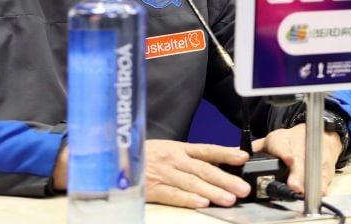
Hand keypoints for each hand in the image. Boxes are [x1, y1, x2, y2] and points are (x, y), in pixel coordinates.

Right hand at [52, 139, 251, 208]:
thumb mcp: (164, 151)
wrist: (107, 159)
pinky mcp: (149, 188)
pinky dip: (187, 198)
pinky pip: (171, 194)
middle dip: (226, 179)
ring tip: (229, 199)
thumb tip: (213, 166)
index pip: (206, 149)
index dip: (225, 153)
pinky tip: (201, 203)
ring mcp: (161, 173)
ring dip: (213, 191)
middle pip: (204, 169)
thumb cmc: (139, 157)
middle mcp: (172, 159)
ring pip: (192, 182)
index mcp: (177, 148)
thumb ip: (186, 158)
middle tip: (243, 189)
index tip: (243, 157)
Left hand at [252, 123, 343, 194]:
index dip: (285, 153)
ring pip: (312, 167)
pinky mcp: (324, 164)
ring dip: (308, 179)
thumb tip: (233, 153)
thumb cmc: (290, 142)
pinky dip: (323, 183)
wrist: (319, 135)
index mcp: (282, 139)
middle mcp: (299, 145)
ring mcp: (314, 155)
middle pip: (299, 159)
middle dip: (297, 172)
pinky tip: (321, 190)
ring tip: (304, 189)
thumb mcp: (271, 141)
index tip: (288, 159)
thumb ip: (254, 149)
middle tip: (294, 184)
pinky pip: (324, 174)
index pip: (282, 145)